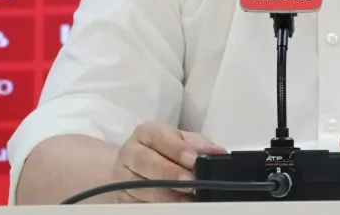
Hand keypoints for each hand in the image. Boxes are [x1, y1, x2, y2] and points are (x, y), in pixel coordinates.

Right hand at [110, 122, 226, 202]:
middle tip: (191, 182)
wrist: (137, 166)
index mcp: (145, 132)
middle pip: (145, 161)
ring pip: (140, 187)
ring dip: (166, 194)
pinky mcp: (122, 197)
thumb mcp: (181, 141)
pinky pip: (138, 204)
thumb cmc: (163, 151)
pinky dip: (158, 207)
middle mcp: (130, 152)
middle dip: (170, 173)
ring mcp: (122, 176)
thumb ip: (198, 145)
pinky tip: (175, 206)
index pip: (158, 136)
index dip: (177, 149)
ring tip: (187, 198)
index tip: (194, 160)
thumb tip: (217, 153)